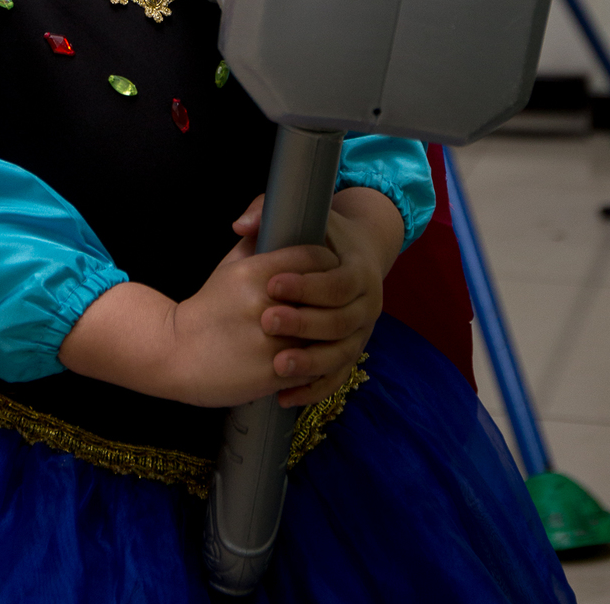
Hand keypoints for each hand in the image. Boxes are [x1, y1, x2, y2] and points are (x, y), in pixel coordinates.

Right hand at [58, 232, 360, 409]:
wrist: (175, 352)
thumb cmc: (208, 307)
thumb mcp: (229, 267)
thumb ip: (258, 247)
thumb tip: (284, 226)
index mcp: (254, 272)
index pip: (312, 257)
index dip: (327, 261)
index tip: (330, 267)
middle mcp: (264, 304)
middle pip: (322, 294)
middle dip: (331, 297)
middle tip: (337, 298)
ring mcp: (269, 340)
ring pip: (321, 332)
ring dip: (328, 332)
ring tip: (332, 329)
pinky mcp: (271, 372)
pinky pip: (310, 365)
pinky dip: (316, 362)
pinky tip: (314, 355)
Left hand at [232, 187, 403, 407]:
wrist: (359, 259)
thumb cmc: (323, 239)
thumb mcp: (304, 218)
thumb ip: (269, 213)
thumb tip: (241, 225)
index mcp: (358, 270)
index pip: (338, 282)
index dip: (307, 285)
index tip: (272, 283)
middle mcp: (368, 305)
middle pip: (340, 322)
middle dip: (304, 323)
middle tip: (268, 320)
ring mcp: (362, 335)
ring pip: (341, 355)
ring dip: (310, 363)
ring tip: (277, 365)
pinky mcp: (350, 356)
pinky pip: (336, 379)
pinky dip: (313, 390)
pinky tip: (283, 396)